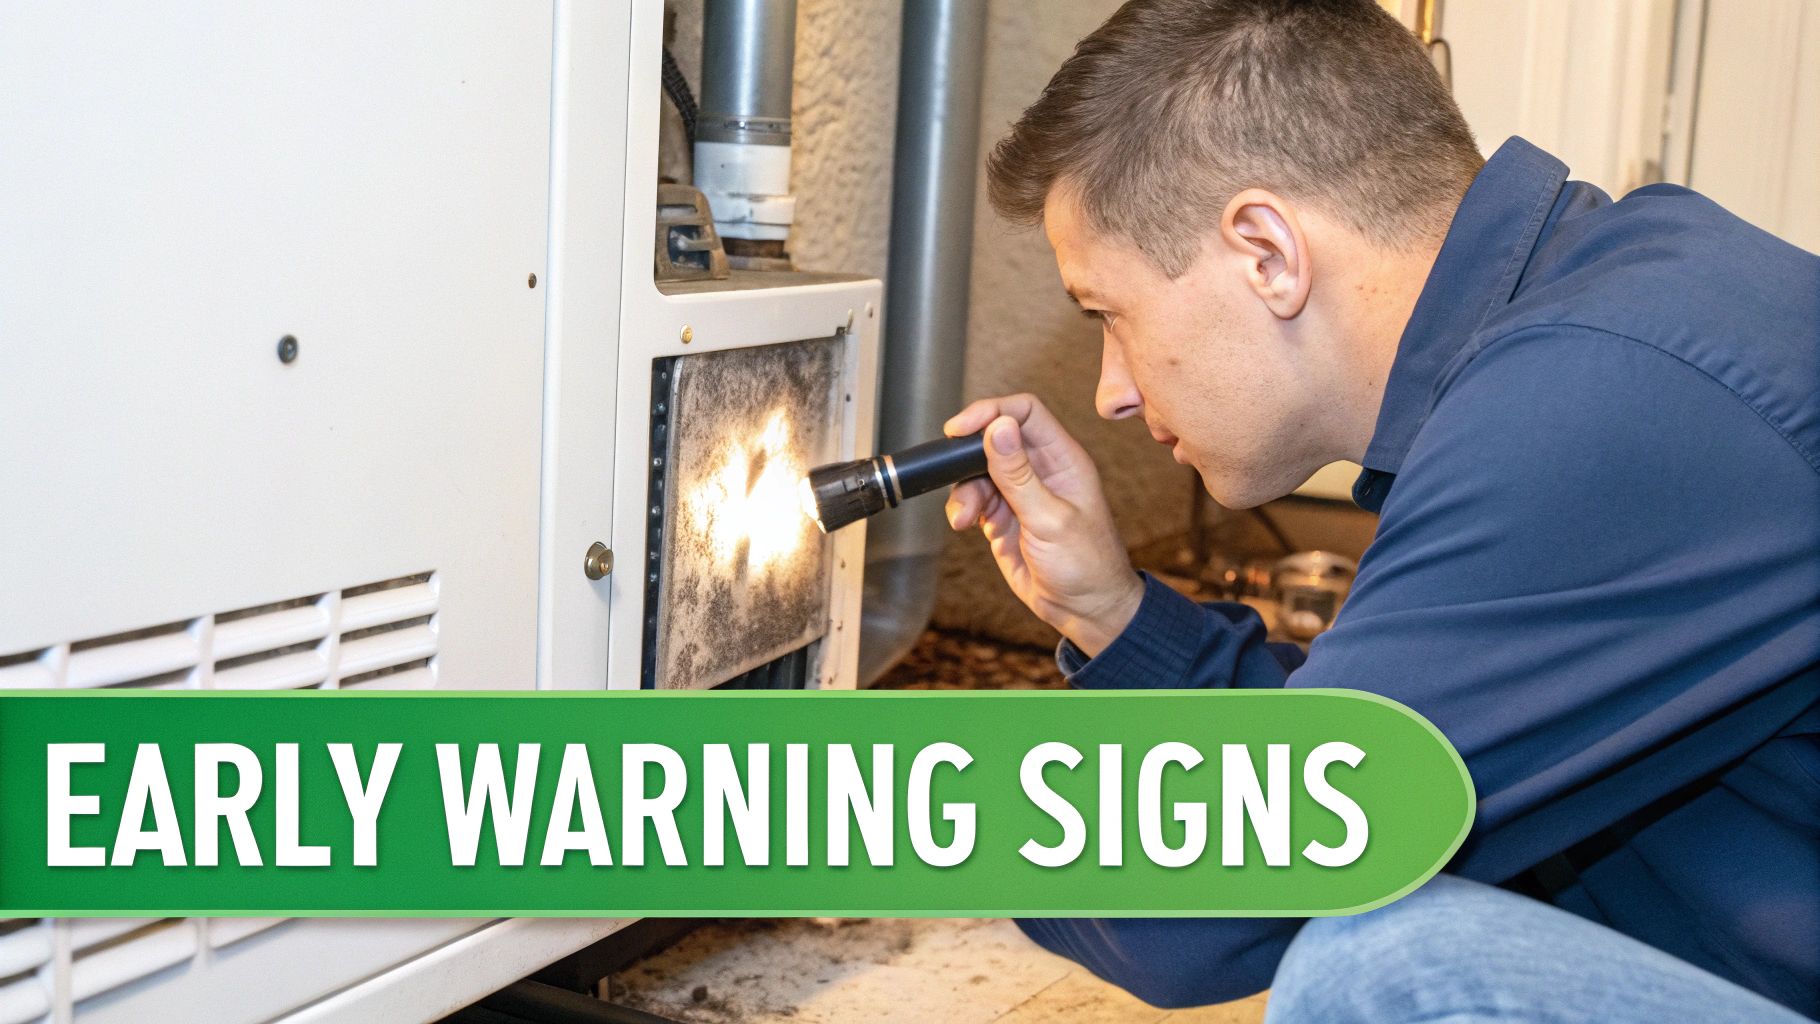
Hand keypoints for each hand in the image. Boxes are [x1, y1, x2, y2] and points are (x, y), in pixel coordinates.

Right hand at [944, 394, 1143, 656]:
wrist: (1084, 610)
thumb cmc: (1086, 565)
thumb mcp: (1050, 518)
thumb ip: (1018, 474)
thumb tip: (998, 427)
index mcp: (1062, 459)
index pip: (1026, 413)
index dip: (991, 412)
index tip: (961, 428)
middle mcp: (1040, 470)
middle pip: (995, 438)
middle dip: (967, 453)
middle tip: (948, 468)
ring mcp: (1019, 493)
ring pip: (977, 471)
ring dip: (963, 489)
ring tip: (963, 516)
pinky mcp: (1002, 516)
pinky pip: (973, 498)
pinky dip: (962, 507)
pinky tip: (963, 523)